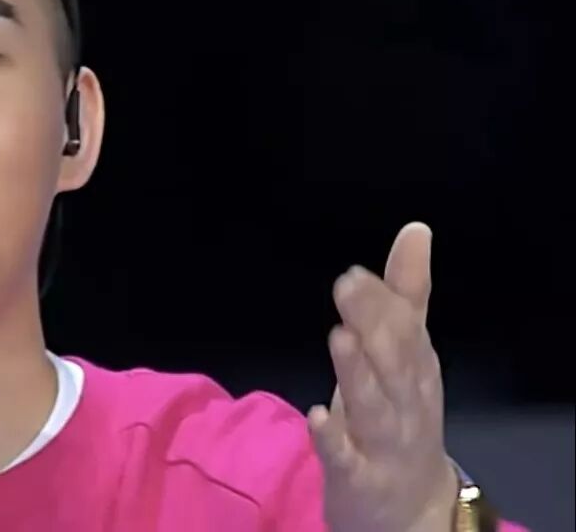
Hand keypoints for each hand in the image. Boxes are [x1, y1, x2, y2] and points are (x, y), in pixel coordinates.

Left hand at [308, 222, 459, 531]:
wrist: (412, 510)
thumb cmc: (402, 419)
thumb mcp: (408, 356)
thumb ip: (407, 294)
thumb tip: (415, 230)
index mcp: (416, 370)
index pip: (406, 330)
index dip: (383, 303)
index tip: (354, 273)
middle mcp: (406, 403)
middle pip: (394, 362)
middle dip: (374, 324)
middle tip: (348, 286)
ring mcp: (383, 443)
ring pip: (373, 406)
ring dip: (357, 373)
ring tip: (339, 337)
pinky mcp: (358, 477)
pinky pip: (346, 458)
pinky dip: (333, 438)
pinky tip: (318, 416)